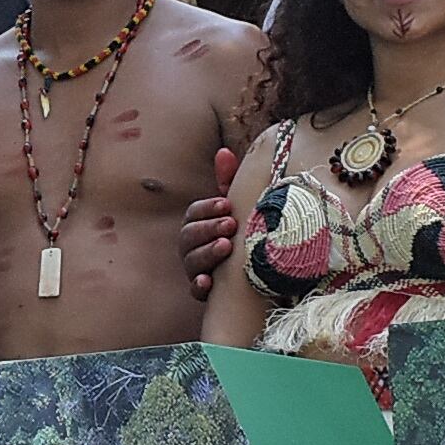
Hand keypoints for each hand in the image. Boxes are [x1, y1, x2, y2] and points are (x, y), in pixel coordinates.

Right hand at [180, 150, 241, 301]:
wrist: (256, 269)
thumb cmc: (242, 231)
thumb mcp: (236, 206)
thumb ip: (228, 181)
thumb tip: (223, 152)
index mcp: (198, 224)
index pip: (194, 213)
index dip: (207, 208)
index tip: (226, 204)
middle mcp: (192, 246)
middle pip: (188, 236)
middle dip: (208, 228)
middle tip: (231, 224)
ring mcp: (196, 269)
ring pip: (192, 262)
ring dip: (207, 253)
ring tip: (226, 246)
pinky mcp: (204, 292)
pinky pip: (195, 290)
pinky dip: (200, 285)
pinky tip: (209, 281)